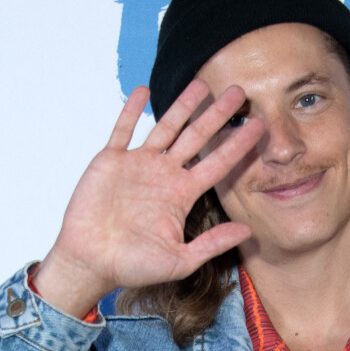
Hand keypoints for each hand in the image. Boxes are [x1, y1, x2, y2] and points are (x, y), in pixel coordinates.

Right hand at [34, 81, 263, 316]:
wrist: (90, 262)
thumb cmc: (133, 265)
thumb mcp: (180, 260)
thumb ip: (212, 243)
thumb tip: (248, 230)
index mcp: (183, 193)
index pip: (218, 163)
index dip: (238, 144)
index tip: (259, 126)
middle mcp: (165, 174)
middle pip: (197, 137)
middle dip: (217, 115)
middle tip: (239, 92)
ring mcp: (139, 164)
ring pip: (165, 128)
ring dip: (182, 106)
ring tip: (202, 84)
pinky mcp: (111, 161)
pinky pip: (123, 130)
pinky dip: (131, 111)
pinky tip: (144, 91)